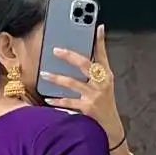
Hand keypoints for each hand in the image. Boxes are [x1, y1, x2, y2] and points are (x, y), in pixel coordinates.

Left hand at [40, 26, 124, 146]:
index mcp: (106, 75)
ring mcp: (94, 95)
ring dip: (57, 78)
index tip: (97, 27)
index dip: (100, 41)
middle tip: (55, 50)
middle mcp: (101, 83)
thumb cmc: (105, 103)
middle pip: (84, 65)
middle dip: (69, 56)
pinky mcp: (87, 108)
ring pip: (73, 83)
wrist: (110, 127)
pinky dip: (57, 101)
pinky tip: (48, 99)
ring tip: (44, 73)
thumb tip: (87, 54)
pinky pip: (69, 102)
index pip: (102, 55)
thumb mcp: (104, 84)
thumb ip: (97, 68)